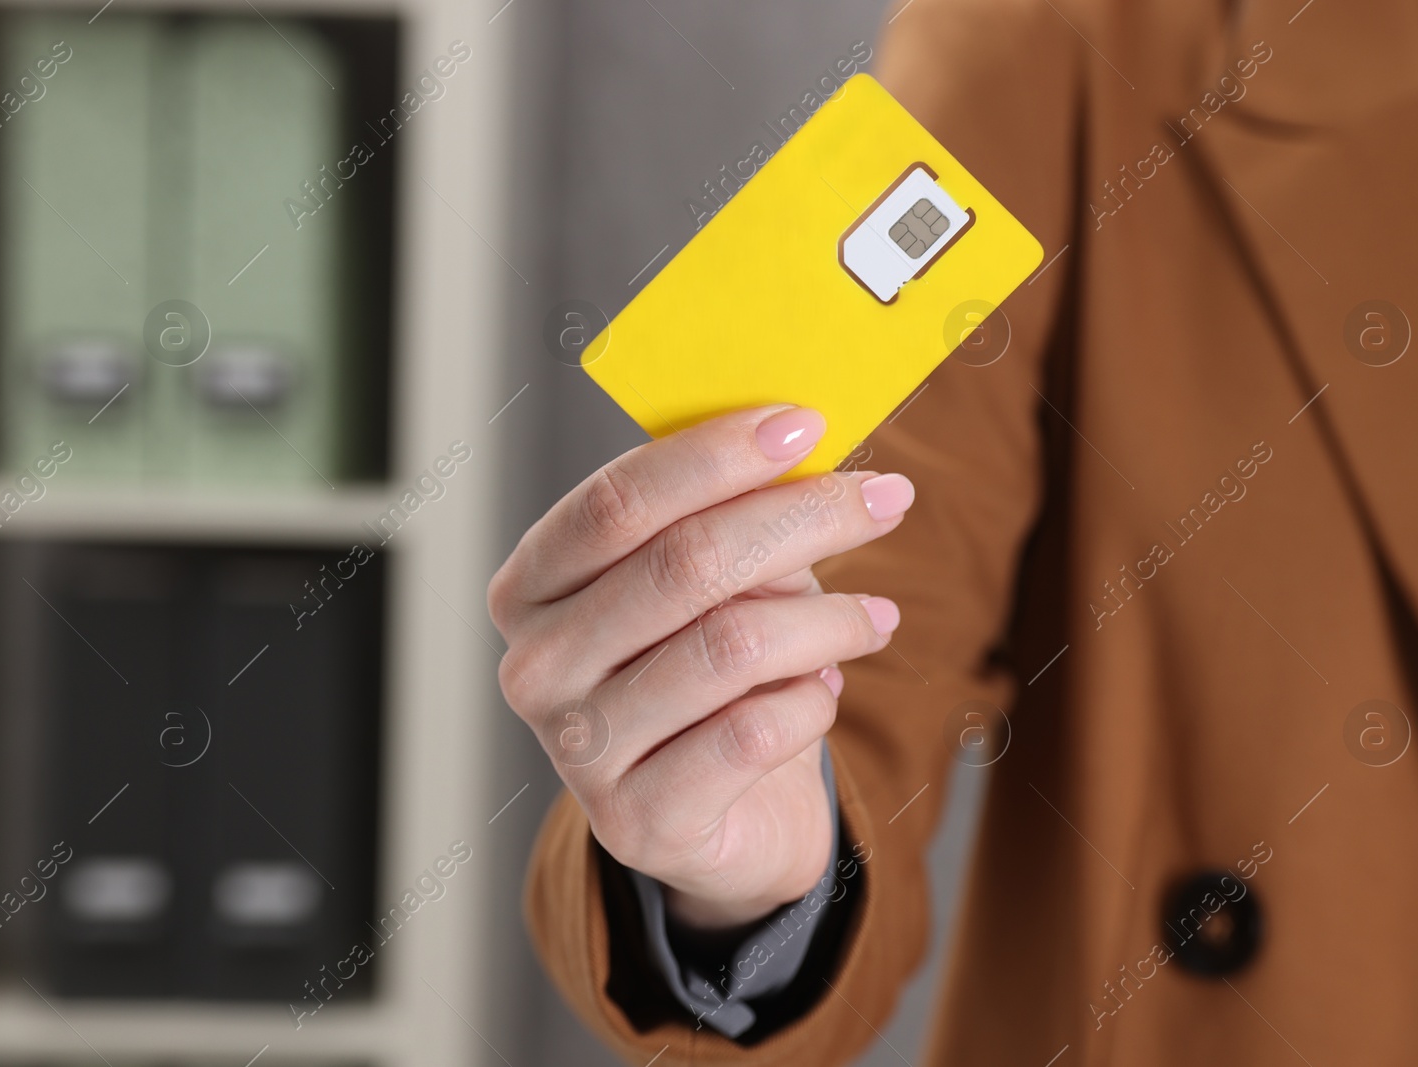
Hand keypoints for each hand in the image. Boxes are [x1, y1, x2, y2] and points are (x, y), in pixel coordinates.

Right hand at [489, 405, 913, 929]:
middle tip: (885, 498)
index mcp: (531, 585)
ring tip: (873, 618)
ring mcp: (579, 752)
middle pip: (682, 563)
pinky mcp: (640, 822)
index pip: (617, 502)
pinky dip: (812, 702)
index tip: (806, 422)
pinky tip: (822, 694)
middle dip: (802, 517)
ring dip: (828, 621)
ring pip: (732, 646)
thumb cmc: (709, 670)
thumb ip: (736, 516)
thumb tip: (807, 446)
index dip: (716, 456)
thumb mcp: (714, 582)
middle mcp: (536, 667)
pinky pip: (755, 733)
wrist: (718, 817)